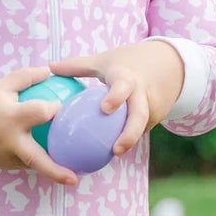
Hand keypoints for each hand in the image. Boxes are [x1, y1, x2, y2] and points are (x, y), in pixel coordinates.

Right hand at [0, 66, 79, 186]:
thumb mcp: (0, 86)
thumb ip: (26, 77)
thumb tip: (49, 71)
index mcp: (11, 118)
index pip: (42, 113)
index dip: (56, 109)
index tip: (64, 107)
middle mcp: (9, 141)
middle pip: (37, 159)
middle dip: (57, 171)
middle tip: (75, 180)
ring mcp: (4, 157)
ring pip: (32, 163)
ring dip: (49, 167)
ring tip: (69, 171)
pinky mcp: (0, 165)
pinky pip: (22, 162)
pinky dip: (32, 159)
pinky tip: (47, 157)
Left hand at [46, 41, 184, 157]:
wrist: (166, 64)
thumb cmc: (126, 63)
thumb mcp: (103, 61)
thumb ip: (77, 66)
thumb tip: (50, 67)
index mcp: (127, 78)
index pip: (123, 87)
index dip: (116, 97)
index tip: (105, 109)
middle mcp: (142, 93)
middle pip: (139, 116)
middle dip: (130, 134)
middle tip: (116, 150)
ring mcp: (152, 107)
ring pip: (141, 127)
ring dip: (130, 141)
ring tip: (114, 154)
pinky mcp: (156, 117)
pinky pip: (141, 131)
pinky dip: (129, 139)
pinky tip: (113, 151)